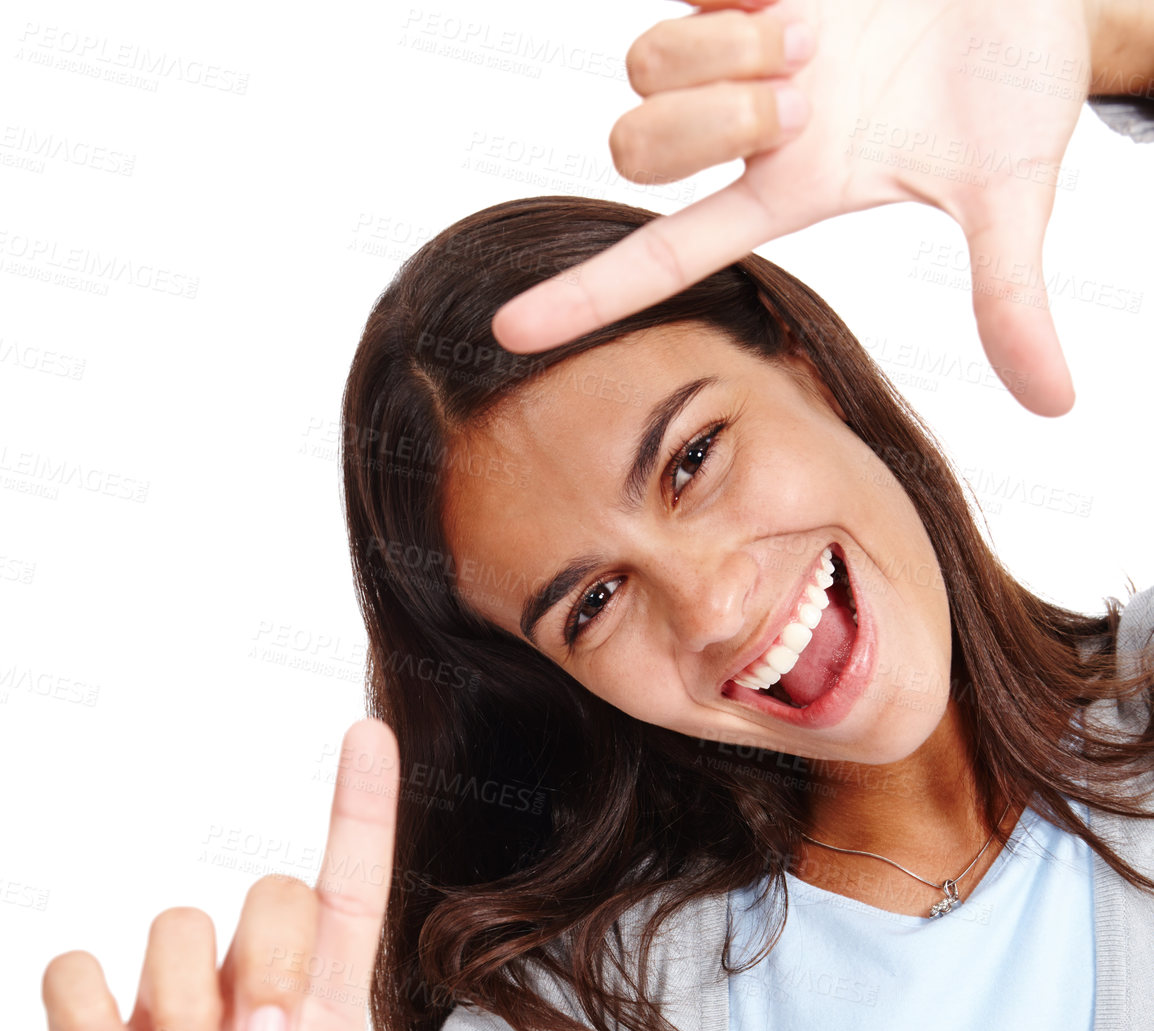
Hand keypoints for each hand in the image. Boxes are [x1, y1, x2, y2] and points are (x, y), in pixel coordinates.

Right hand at [41, 720, 592, 1030]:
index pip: (347, 897)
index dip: (359, 815)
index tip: (370, 733)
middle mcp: (247, 1005)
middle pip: (270, 899)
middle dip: (269, 965)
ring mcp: (165, 1021)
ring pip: (175, 927)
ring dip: (187, 1008)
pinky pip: (77, 974)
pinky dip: (93, 1019)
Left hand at [493, 0, 1107, 416]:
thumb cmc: (1019, 81)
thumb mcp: (1012, 193)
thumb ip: (1011, 297)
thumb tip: (1054, 403)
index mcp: (790, 190)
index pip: (665, 259)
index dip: (585, 299)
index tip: (508, 335)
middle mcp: (746, 128)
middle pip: (631, 152)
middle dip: (707, 124)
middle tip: (804, 94)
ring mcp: (738, 44)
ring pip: (639, 68)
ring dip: (721, 53)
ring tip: (811, 29)